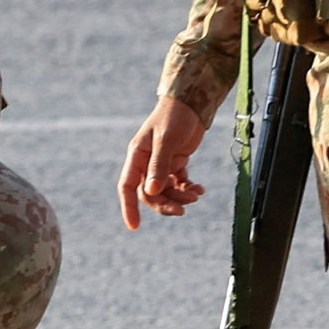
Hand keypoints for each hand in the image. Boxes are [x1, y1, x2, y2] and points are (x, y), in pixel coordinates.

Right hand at [119, 93, 215, 228]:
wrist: (192, 102)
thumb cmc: (175, 116)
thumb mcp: (167, 140)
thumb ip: (159, 166)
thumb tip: (152, 192)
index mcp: (137, 155)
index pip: (128, 186)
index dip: (129, 207)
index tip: (134, 226)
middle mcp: (146, 162)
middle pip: (150, 194)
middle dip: (165, 203)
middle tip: (183, 210)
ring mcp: (161, 163)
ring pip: (166, 191)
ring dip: (180, 196)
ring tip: (196, 194)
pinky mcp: (176, 162)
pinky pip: (178, 183)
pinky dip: (188, 188)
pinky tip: (200, 189)